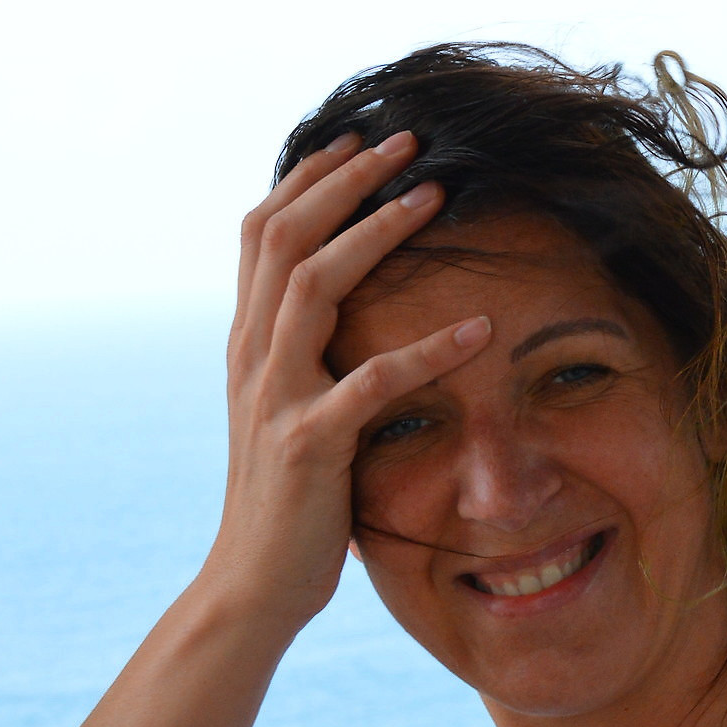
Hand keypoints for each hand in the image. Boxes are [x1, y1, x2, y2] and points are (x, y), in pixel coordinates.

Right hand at [202, 130, 490, 628]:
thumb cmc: (286, 504)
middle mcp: (251, 357)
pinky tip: (480, 330)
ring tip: (436, 196)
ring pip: (315, 285)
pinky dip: (429, 350)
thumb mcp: (282, 414)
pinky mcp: (310, 445)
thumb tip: (334, 315)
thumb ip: (300, 360)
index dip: (306, 178)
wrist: (251, 587)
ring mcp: (275, 397)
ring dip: (377, 232)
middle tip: (408, 140)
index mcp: (246, 344)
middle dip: (345, 179)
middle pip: (286, 236)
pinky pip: (373, 382)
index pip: (262, 233)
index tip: (357, 139)